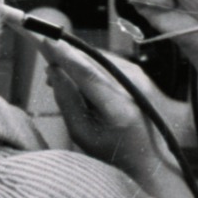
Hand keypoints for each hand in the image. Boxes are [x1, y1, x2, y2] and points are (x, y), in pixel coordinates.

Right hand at [39, 38, 170, 181]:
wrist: (152, 157)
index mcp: (119, 107)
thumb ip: (67, 101)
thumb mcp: (83, 134)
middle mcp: (133, 86)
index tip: (45, 39)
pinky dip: (91, 65)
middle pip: (92, 60)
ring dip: (77, 62)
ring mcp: (140, 77)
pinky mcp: (140, 73)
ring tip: (59, 76)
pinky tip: (79, 79)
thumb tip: (53, 70)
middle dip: (66, 57)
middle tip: (45, 64)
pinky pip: (108, 61)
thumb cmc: (113, 152)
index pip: (87, 73)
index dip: (64, 55)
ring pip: (99, 58)